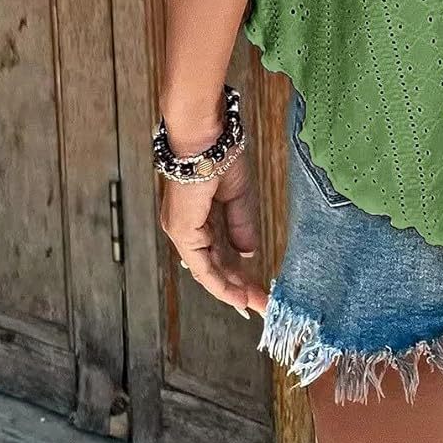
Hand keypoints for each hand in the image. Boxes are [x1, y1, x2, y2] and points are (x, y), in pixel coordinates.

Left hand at [160, 149, 268, 317]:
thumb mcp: (239, 196)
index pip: (217, 253)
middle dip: (238, 287)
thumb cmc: (221, 155)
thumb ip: (242, 226)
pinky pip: (202, 267)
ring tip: (255, 305)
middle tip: (260, 303)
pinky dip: (220, 284)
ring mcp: (182, 231)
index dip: (237, 273)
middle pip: (214, 267)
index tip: (256, 289)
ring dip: (232, 290)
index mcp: (197, 217)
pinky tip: (238, 296)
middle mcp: (186, 228)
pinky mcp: (182, 232)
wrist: (206, 138)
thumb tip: (248, 254)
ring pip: (208, 272)